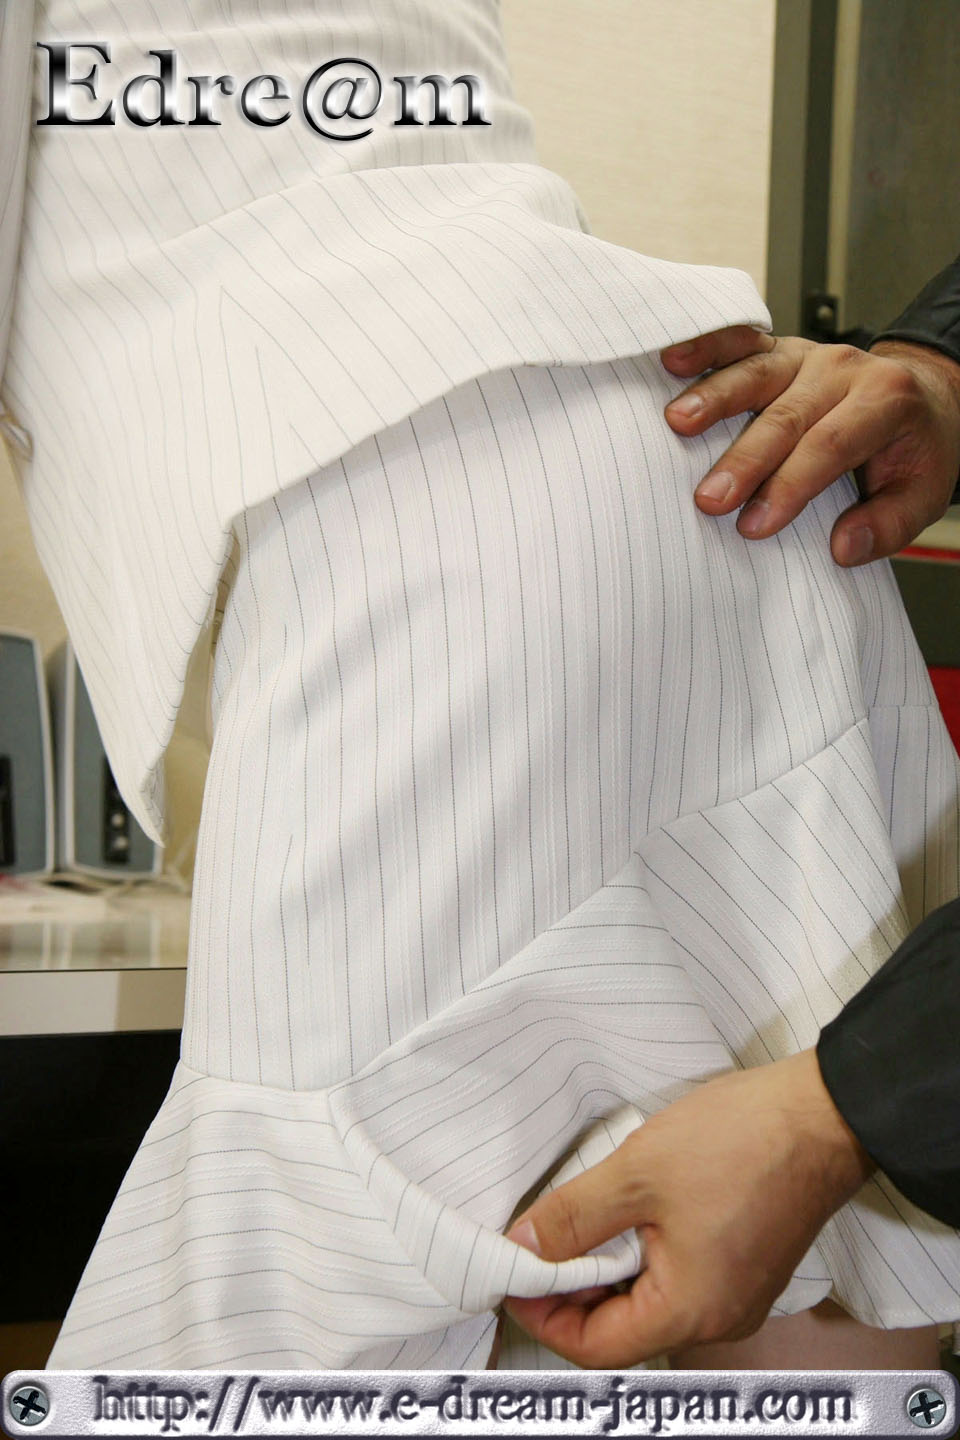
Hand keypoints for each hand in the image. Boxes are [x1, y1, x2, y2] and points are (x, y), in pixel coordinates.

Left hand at [502, 1049, 874, 1367]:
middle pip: (621, 1330)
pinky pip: (679, 1280)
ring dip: (605, 1269)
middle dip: (570, 1289)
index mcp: (690, 1311)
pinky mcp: (746, 1266)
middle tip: (536, 1237)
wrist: (821, 1114)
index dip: (542, 1312)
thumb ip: (573, 1217)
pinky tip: (625, 1213)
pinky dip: (641, 1256)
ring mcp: (737, 1295)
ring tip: (577, 1218)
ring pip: (649, 1303)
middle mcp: (718, 1319)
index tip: (511, 1269)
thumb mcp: (637, 1174)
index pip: (594, 1346)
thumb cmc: (739, 1142)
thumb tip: (522, 1246)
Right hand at [660, 329, 959, 565]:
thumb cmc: (911, 448)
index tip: (754, 525)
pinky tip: (674, 359)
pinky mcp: (777, 350)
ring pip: (757, 372)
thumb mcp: (924, 495)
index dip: (790, 485)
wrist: (917, 394)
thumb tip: (843, 547)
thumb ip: (888, 525)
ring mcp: (806, 355)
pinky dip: (706, 348)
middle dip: (744, 460)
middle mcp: (843, 369)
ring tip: (678, 423)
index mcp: (885, 400)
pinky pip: (740, 343)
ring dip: (714, 397)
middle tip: (709, 499)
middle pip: (786, 415)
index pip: (830, 445)